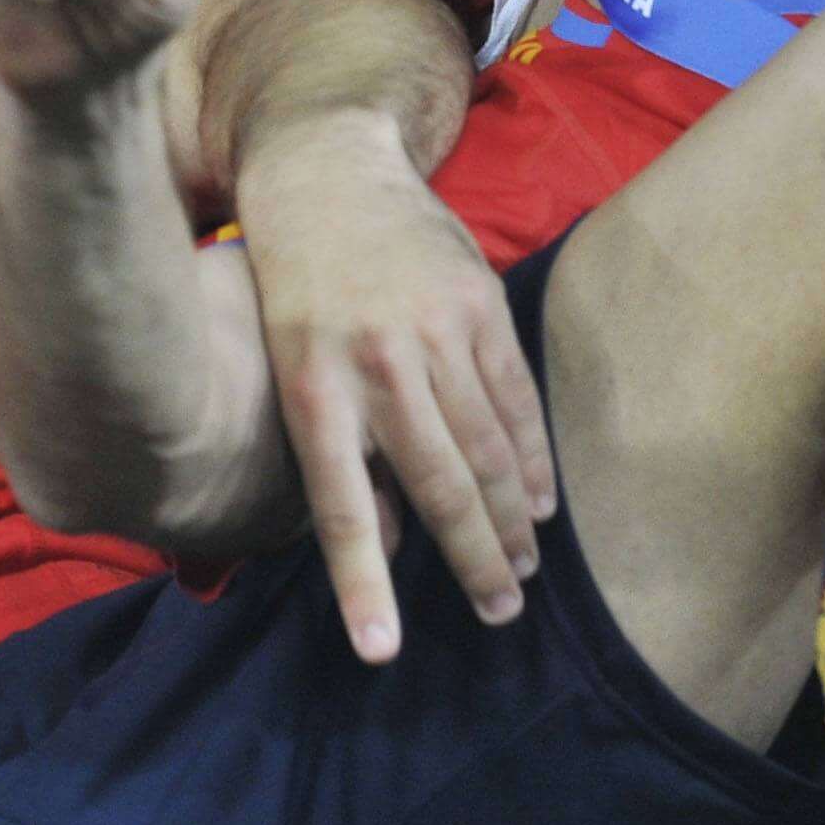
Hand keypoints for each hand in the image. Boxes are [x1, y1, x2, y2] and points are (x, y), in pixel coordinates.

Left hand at [233, 123, 555, 665]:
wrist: (327, 174)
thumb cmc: (292, 287)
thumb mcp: (283, 367)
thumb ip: (330, 454)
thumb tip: (384, 541)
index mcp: (311, 390)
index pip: (342, 509)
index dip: (363, 584)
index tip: (381, 650)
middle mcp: (375, 367)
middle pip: (438, 488)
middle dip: (472, 562)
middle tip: (497, 614)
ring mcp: (434, 334)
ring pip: (487, 450)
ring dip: (511, 521)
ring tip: (524, 571)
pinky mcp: (479, 305)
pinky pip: (515, 399)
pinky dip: (532, 458)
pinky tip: (541, 503)